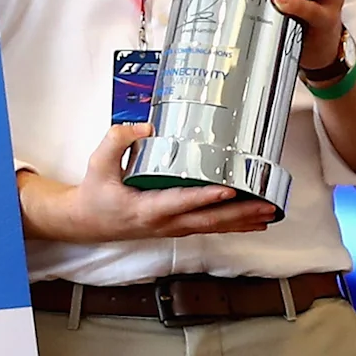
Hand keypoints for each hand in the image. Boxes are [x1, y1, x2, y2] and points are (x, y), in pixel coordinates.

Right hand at [18, 122, 276, 245]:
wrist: (86, 222)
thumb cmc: (94, 193)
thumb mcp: (97, 163)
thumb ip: (118, 141)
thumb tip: (146, 126)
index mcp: (146, 208)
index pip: (180, 202)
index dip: (204, 198)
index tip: (228, 191)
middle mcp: (164, 223)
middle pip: (207, 220)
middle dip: (238, 213)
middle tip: (265, 206)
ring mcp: (172, 228)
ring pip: (212, 227)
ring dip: (242, 221)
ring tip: (269, 213)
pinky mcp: (175, 227)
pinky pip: (208, 227)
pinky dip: (233, 225)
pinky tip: (253, 222)